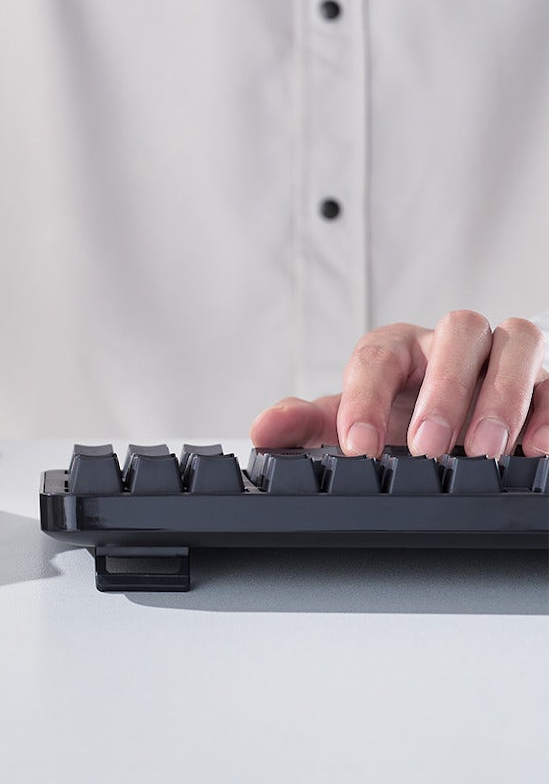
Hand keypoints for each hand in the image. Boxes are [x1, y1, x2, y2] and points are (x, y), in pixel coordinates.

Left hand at [250, 311, 548, 458]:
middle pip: (458, 332)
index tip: (357, 448)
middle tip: (428, 448)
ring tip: (486, 451)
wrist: (437, 431)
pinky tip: (536, 448)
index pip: (377, 356)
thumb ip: (303, 425)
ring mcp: (500, 359)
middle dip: (444, 390)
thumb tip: (263, 430)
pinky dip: (548, 411)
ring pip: (516, 342)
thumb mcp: (343, 424)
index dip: (365, 400)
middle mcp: (450, 343)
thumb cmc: (390, 418)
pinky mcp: (540, 384)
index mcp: (395, 347)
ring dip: (503, 396)